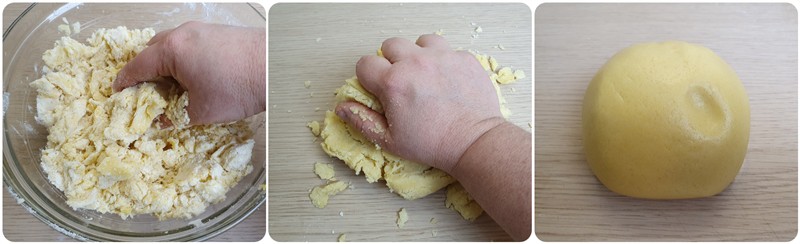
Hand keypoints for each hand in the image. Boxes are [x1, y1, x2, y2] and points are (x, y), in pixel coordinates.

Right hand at [113, 21, 265, 124]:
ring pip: (173, 45)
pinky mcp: (219, 32)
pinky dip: (184, 59)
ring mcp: (203, 30)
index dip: (125, 82)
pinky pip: (191, 44)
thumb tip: (157, 122)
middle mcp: (184, 34)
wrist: (278, 68)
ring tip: (171, 88)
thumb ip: (173, 116)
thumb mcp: (201, 111)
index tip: (118, 93)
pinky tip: (194, 77)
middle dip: (145, 72)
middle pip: (152, 51)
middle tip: (145, 93)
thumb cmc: (239, 88)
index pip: (137, 66)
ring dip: (166, 64)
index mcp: (172, 50)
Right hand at [336, 34, 504, 172]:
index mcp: (393, 82)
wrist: (474, 142)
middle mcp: (416, 63)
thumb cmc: (432, 144)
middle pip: (391, 45)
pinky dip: (444, 61)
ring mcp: (442, 57)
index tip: (378, 88)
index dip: (368, 77)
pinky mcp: (464, 58)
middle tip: (402, 82)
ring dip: (418, 54)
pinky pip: (447, 50)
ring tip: (425, 75)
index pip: (365, 63)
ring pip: (420, 41)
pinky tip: (446, 81)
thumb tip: (342, 107)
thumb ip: (362, 120)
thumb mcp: (389, 140)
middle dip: (391, 61)